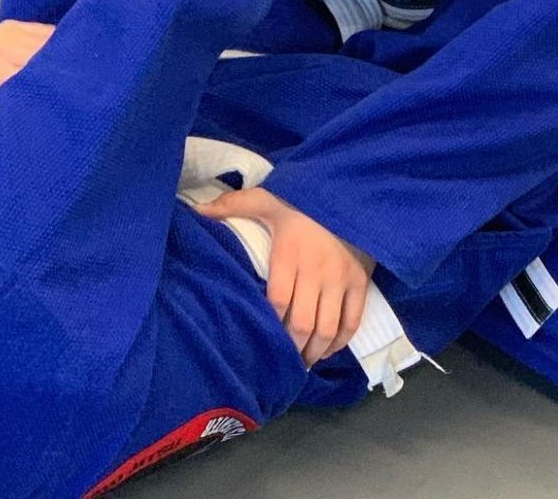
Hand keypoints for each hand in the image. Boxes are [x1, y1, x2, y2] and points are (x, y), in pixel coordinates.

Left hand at [196, 187, 373, 366]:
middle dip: (292, 347)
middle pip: (302, 322)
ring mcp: (341, 278)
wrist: (348, 194)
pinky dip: (340, 341)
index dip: (270, 324)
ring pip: (328, 328)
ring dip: (315, 351)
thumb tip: (197, 211)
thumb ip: (232, 205)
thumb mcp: (265, 198)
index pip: (277, 300)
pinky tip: (326, 349)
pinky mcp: (360, 282)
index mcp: (289, 253)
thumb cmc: (301, 202)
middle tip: (282, 360)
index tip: (261, 337)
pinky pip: (352, 321)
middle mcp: (316, 270)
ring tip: (303, 362)